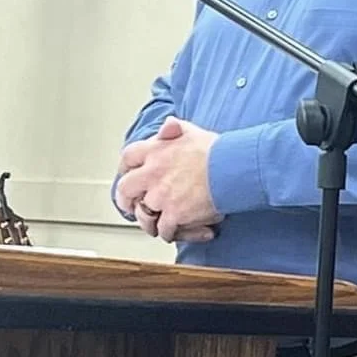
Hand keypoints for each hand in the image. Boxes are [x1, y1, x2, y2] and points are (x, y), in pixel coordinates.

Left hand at [116, 116, 222, 242]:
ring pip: (144, 214)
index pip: (128, 157)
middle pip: (125, 189)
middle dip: (126, 200)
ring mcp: (161, 195)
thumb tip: (168, 124)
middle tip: (132, 205)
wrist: (230, 167)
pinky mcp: (174, 214)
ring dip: (150, 220)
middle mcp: (153, 173)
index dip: (126, 168)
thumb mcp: (192, 131)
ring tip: (158, 222)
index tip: (128, 174)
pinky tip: (178, 230)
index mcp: (156, 150)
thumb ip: (175, 129)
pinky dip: (171, 232)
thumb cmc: (216, 150)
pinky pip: (164, 229)